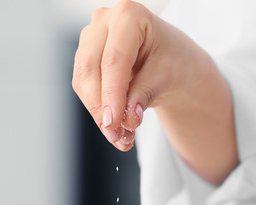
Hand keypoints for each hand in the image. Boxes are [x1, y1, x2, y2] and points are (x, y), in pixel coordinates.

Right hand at [72, 1, 209, 151]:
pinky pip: (83, 87)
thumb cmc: (173, 60)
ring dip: (98, 113)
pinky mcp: (84, 57)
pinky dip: (97, 110)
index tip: (114, 123)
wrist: (171, 62)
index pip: (114, 60)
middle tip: (116, 136)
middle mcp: (105, 20)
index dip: (112, 95)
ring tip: (120, 137)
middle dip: (102, 108)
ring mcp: (91, 37)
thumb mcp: (166, 76)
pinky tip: (114, 127)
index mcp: (129, 15)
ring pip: (83, 81)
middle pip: (91, 69)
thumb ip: (144, 94)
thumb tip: (127, 119)